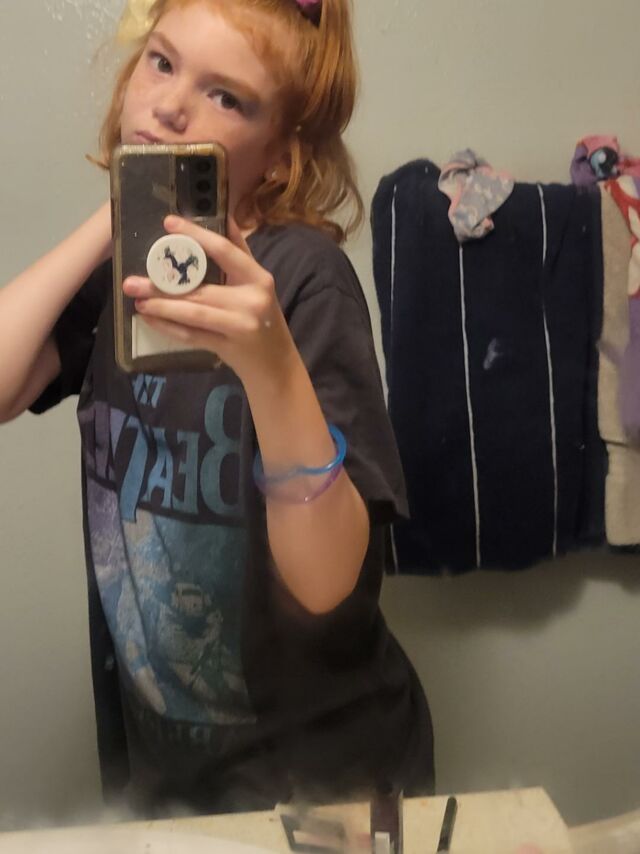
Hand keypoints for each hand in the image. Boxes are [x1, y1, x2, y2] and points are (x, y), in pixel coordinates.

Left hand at [123, 215, 296, 384]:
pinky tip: (150, 319)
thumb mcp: (258, 285)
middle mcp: (251, 300)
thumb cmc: (263, 319)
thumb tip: (223, 217)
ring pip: (193, 313)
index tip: (168, 223)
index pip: (225, 251)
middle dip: (163, 285)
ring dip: (162, 307)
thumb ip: (240, 254)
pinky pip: (192, 335)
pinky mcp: (227, 347)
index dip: (196, 235)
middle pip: (201, 289)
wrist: (276, 363)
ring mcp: (240, 326)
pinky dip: (168, 327)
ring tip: (137, 301)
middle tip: (132, 282)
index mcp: (258, 278)